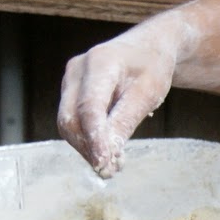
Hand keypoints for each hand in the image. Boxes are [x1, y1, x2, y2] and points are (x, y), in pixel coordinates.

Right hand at [57, 13, 181, 177]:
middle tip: (111, 171)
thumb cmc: (152, 67)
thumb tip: (109, 154)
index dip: (95, 138)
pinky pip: (72, 120)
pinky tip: (106, 151)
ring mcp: (70, 79)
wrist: (147, 48)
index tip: (104, 164)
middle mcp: (78, 69)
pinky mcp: (70, 90)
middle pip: (71, 118)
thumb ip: (126, 121)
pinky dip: (87, 139)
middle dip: (88, 148)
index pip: (90, 107)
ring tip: (113, 163)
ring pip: (67, 123)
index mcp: (101, 62)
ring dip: (87, 148)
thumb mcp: (148, 93)